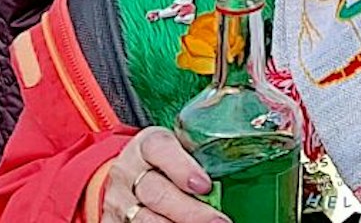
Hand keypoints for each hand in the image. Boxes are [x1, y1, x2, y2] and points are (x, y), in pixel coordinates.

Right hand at [101, 126, 223, 222]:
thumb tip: (246, 151)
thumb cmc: (163, 159)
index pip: (161, 150)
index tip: (205, 186)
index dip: (183, 169)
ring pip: (144, 218)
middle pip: (156, 193)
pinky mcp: (113, 220)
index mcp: (148, 144)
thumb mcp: (178, 146)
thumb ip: (202, 151)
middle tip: (218, 221)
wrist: (124, 174)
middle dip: (189, 211)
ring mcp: (118, 199)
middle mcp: (129, 171)